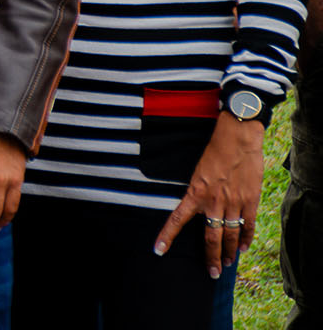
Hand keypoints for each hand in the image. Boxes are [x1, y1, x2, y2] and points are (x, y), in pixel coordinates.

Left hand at [154, 115, 266, 275]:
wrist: (237, 137)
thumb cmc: (215, 149)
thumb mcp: (198, 170)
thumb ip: (197, 190)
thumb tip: (196, 206)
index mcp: (195, 192)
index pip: (177, 219)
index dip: (167, 236)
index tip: (158, 250)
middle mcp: (214, 201)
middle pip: (211, 237)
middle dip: (211, 257)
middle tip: (211, 272)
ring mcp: (234, 202)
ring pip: (230, 235)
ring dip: (228, 252)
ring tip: (226, 263)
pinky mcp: (250, 200)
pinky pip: (248, 225)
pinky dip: (246, 238)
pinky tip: (242, 247)